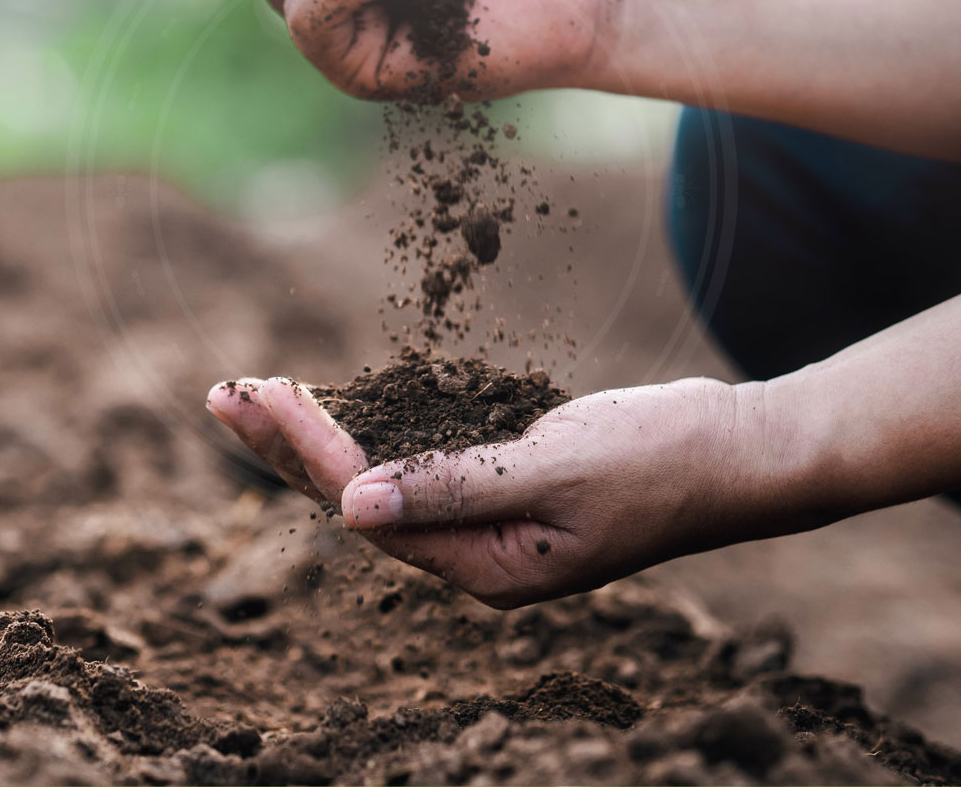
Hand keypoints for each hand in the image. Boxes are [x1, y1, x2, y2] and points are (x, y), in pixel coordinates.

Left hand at [207, 373, 797, 608]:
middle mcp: (477, 555)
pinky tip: (340, 409)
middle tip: (222, 392)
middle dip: (287, 448)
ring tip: (255, 397)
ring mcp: (491, 523)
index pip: (370, 509)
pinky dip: (374, 432)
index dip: (308, 451)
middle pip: (358, 503)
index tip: (256, 394)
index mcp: (487, 567)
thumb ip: (456, 487)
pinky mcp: (505, 486)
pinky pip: (418, 465)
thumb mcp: (558, 472)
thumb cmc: (661, 459)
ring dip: (319, 439)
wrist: (738, 452)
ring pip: (381, 483)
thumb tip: (353, 508)